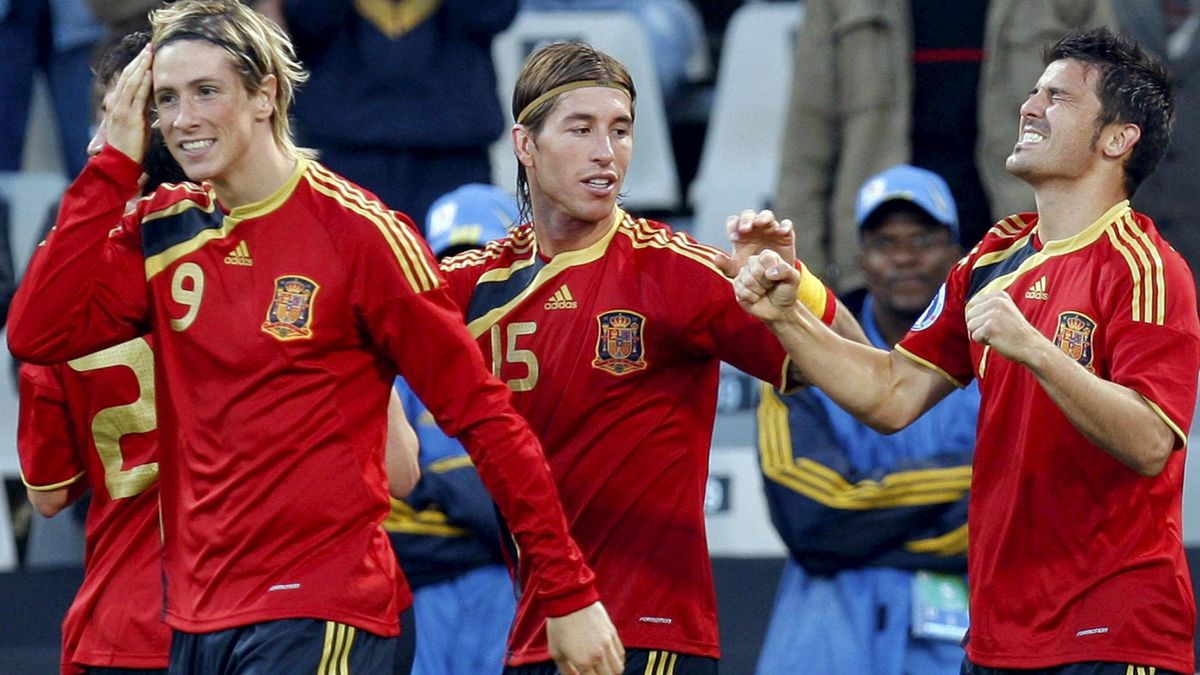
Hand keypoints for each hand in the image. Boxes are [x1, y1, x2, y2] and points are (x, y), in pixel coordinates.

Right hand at [107, 46, 153, 163]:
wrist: (119, 161)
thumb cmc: (130, 146)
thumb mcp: (137, 123)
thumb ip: (141, 109)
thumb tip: (151, 97)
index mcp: (119, 104)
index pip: (128, 79)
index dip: (136, 66)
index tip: (146, 54)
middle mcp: (117, 103)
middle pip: (128, 76)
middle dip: (139, 60)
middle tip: (149, 47)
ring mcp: (122, 109)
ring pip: (131, 81)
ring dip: (141, 65)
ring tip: (149, 52)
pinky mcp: (128, 116)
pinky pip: (136, 95)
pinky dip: (142, 82)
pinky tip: (148, 71)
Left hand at [546, 601, 624, 674]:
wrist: (569, 599)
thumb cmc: (560, 624)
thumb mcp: (556, 651)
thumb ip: (566, 670)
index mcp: (583, 661)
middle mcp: (598, 655)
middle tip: (595, 674)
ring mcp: (608, 643)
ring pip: (619, 668)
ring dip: (612, 672)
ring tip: (604, 671)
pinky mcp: (613, 633)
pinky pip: (621, 653)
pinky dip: (618, 660)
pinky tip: (610, 660)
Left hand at [714, 209, 794, 277]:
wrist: (772, 281)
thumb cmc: (751, 271)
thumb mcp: (736, 271)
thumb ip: (725, 265)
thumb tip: (715, 258)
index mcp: (741, 233)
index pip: (734, 221)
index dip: (732, 226)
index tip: (733, 237)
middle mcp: (755, 227)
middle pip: (749, 215)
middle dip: (746, 219)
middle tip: (745, 229)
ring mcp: (770, 229)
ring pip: (767, 215)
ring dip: (763, 217)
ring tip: (760, 223)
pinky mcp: (786, 235)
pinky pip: (786, 225)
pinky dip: (785, 226)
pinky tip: (781, 232)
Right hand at [732, 249, 801, 322]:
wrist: (779, 310)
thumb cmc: (785, 292)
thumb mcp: (793, 279)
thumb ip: (786, 270)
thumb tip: (769, 272)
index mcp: (767, 257)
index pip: (765, 257)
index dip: (772, 270)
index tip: (778, 277)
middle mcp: (753, 263)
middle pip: (755, 269)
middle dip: (766, 282)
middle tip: (770, 286)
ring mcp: (743, 275)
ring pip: (748, 281)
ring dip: (759, 290)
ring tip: (764, 291)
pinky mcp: (737, 287)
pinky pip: (742, 291)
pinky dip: (753, 297)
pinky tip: (756, 297)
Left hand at [964, 290, 1043, 364]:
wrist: (1030, 346)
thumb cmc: (1014, 331)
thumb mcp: (1004, 310)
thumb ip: (988, 306)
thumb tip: (967, 308)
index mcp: (999, 295)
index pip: (972, 304)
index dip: (978, 317)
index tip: (993, 322)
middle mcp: (996, 301)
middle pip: (969, 315)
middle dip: (977, 326)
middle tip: (995, 330)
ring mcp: (993, 314)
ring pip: (970, 326)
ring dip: (980, 334)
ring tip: (997, 334)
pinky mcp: (990, 327)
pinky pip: (974, 336)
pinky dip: (983, 341)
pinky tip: (997, 340)